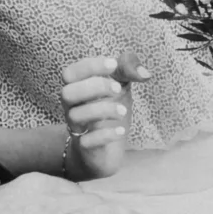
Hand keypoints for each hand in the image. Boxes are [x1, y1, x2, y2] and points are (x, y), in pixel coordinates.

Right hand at [0, 173, 149, 213]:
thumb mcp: (1, 197)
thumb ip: (28, 196)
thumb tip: (48, 204)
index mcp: (37, 183)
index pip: (70, 189)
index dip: (82, 200)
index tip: (89, 208)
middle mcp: (53, 202)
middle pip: (91, 201)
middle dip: (112, 206)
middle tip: (128, 212)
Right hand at [58, 55, 143, 179]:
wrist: (103, 149)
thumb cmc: (108, 109)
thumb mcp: (119, 85)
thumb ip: (128, 70)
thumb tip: (145, 73)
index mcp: (77, 88)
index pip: (70, 73)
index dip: (89, 66)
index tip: (113, 64)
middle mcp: (72, 107)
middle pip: (67, 93)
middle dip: (94, 87)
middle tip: (117, 89)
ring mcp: (77, 128)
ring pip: (76, 116)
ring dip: (103, 110)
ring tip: (123, 111)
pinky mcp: (86, 147)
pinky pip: (87, 141)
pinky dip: (106, 135)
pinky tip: (121, 130)